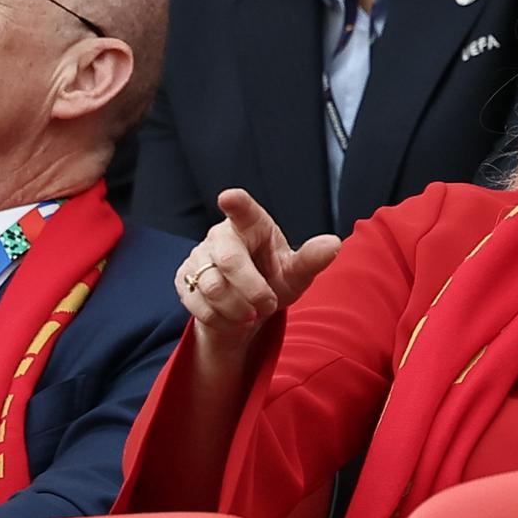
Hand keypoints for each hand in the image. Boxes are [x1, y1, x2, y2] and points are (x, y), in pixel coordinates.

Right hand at [175, 189, 340, 357]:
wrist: (244, 312)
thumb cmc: (273, 281)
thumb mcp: (295, 274)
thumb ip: (311, 260)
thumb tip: (334, 244)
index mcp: (252, 225)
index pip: (243, 210)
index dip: (237, 204)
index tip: (229, 197)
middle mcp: (220, 234)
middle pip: (229, 260)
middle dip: (252, 289)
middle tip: (267, 304)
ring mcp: (198, 255)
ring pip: (212, 287)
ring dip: (238, 309)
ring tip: (251, 313)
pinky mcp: (182, 278)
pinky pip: (198, 304)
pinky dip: (221, 319)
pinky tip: (231, 316)